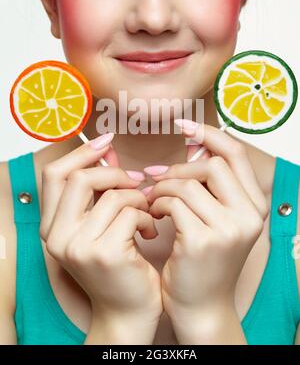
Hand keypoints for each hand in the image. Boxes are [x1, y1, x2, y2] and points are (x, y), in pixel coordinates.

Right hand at [40, 135, 162, 329]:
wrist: (128, 311)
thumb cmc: (118, 263)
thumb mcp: (100, 224)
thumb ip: (99, 189)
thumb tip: (107, 150)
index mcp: (52, 226)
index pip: (54, 175)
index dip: (81, 153)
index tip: (106, 142)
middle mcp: (57, 237)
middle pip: (78, 179)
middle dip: (114, 173)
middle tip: (136, 181)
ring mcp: (79, 247)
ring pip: (112, 195)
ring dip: (138, 199)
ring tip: (147, 213)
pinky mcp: (104, 254)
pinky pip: (130, 213)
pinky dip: (146, 216)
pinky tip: (150, 231)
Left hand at [144, 123, 267, 323]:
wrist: (201, 306)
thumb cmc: (204, 259)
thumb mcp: (219, 219)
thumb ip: (212, 187)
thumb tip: (193, 147)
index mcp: (254, 206)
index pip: (235, 154)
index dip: (209, 134)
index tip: (184, 125)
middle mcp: (248, 216)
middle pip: (212, 165)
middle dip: (179, 168)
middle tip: (157, 178)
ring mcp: (227, 229)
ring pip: (188, 183)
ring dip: (163, 188)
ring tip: (154, 201)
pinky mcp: (201, 240)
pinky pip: (173, 202)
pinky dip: (158, 204)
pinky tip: (154, 216)